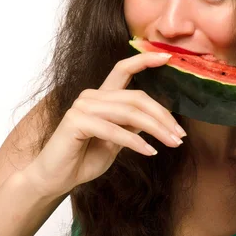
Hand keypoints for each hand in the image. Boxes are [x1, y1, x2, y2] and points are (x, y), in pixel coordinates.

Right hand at [24, 52, 186, 198]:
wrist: (55, 179)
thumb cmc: (83, 159)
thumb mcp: (116, 141)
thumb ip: (132, 126)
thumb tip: (157, 118)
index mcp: (100, 96)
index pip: (123, 69)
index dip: (145, 60)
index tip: (168, 57)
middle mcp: (91, 96)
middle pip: (136, 97)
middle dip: (162, 115)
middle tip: (180, 134)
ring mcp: (82, 107)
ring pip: (129, 112)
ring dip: (156, 129)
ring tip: (173, 143)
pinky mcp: (76, 121)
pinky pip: (113, 130)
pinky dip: (135, 142)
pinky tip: (150, 152)